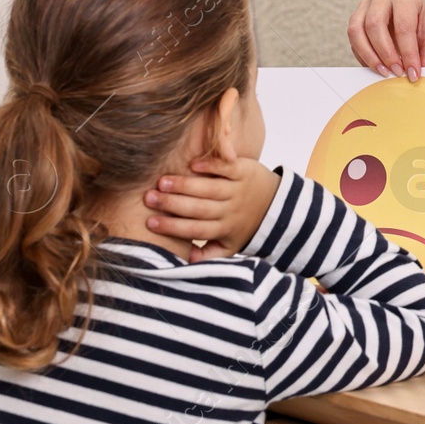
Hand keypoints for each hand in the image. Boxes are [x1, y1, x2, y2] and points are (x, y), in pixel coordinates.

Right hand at [144, 155, 280, 262]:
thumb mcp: (229, 245)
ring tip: (162, 182)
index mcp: (224, 229)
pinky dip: (211, 165)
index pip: (195, 230)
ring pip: (210, 188)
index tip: (150, 223)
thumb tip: (182, 259)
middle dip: (172, 204)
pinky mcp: (245, 171)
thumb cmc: (242, 225)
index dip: (172, 227)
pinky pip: (226, 168)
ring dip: (185, 185)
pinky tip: (192, 164)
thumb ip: (207, 254)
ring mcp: (238, 189)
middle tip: (149, 198)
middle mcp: (231, 210)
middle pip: (199, 208)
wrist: (275, 205)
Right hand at [348, 0, 424, 79]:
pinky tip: (378, 67)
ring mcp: (365, 5)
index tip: (413, 73)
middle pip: (374, 24)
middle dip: (385, 53)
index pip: (403, 25)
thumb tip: (414, 73)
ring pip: (356, 31)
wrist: (420, 26)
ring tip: (385, 72)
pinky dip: (363, 57)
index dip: (408, 52)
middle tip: (397, 72)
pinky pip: (353, 40)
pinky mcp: (356, 19)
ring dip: (369, 56)